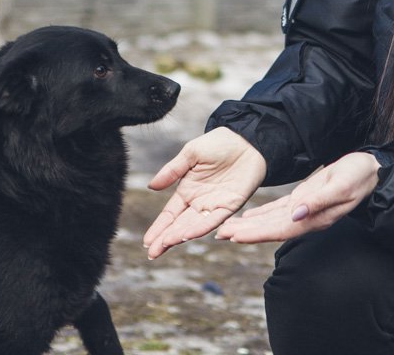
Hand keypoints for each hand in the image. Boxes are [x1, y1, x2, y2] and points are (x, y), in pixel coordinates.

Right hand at [143, 127, 266, 259]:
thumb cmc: (219, 143)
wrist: (246, 139)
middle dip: (165, 239)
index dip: (159, 228)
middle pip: (179, 225)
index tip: (147, 242)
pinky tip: (188, 234)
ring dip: (180, 235)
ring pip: (194, 225)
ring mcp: (215, 205)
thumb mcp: (190, 153)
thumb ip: (172, 171)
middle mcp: (199, 202)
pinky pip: (215, 219)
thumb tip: (150, 186)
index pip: (170, 214)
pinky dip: (201, 227)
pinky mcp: (231, 204)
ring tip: (165, 244)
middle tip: (152, 253)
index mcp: (187, 191)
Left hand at [215, 152, 379, 243]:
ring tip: (225, 229)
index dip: (255, 233)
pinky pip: (278, 212)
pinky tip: (246, 218)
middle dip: (244, 233)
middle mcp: (306, 219)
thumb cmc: (358, 175)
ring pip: (270, 222)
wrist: (372, 171)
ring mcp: (304, 211)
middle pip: (270, 229)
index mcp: (314, 217)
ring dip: (248, 226)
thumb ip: (318, 200)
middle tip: (217, 234)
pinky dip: (261, 216)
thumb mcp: (340, 184)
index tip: (233, 236)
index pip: (278, 229)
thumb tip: (296, 213)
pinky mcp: (304, 201)